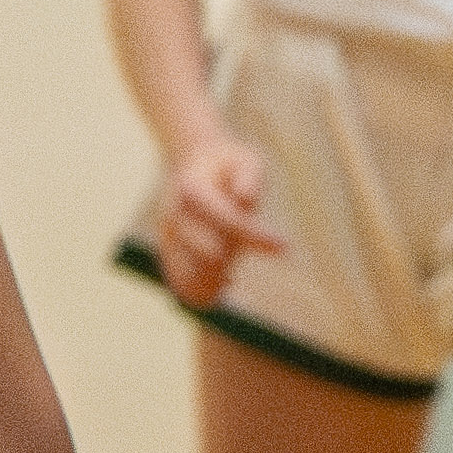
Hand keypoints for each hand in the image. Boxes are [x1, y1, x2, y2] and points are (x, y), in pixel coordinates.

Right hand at [146, 129, 272, 305]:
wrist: (195, 163)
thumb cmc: (228, 164)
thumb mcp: (246, 159)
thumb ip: (249, 177)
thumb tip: (246, 199)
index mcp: (191, 189)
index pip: (224, 217)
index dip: (254, 234)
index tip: (284, 247)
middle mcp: (174, 215)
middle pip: (205, 251)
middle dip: (230, 262)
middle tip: (249, 265)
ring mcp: (168, 236)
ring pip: (185, 274)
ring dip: (210, 284)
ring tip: (230, 283)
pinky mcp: (169, 252)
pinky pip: (178, 281)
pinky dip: (197, 292)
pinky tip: (219, 291)